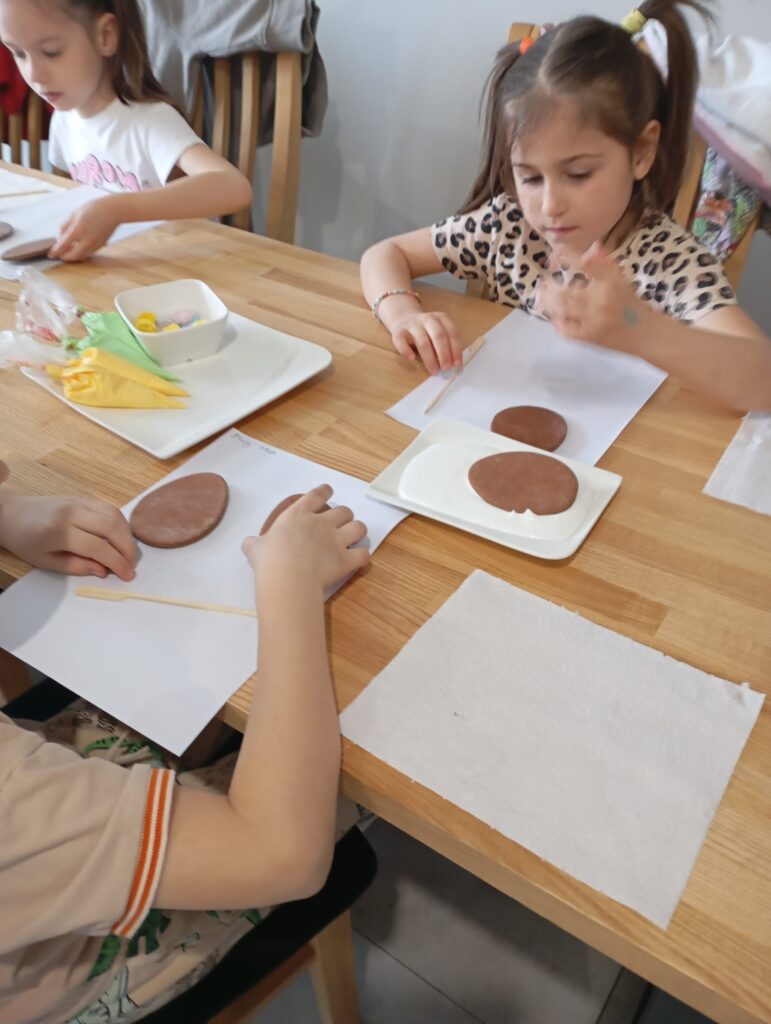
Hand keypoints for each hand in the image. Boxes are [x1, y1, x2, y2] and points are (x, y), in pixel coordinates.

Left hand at [0, 487, 136, 579]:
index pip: (98, 547)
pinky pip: (110, 508)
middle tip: (132, 565)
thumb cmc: (26, 542)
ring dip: (127, 535)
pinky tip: (121, 537)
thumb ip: (77, 567)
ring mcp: (79, 502)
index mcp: (58, 532)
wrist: (12, 514)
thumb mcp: (46, 562)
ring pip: (114, 515)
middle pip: (111, 528)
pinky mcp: (84, 498)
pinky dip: (121, 524)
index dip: (117, 562)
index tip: (128, 576)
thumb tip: (105, 570)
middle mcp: (72, 513)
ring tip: (128, 553)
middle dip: (127, 549)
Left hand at [49, 195, 121, 261]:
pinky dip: (81, 253)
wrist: (113, 211)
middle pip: (73, 256)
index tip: (50, 254)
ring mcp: (95, 244)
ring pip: (81, 256)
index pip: (63, 245)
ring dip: (73, 256)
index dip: (56, 252)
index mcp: (78, 229)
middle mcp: (87, 240)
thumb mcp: (74, 214)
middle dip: (65, 256)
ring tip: (68, 251)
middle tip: (59, 254)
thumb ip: (65, 226)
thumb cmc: (93, 208)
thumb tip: (60, 237)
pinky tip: (78, 248)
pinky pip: (88, 253)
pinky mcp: (101, 246)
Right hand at [242, 485, 368, 591]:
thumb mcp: (255, 548)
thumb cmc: (269, 560)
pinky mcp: (346, 559)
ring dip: (357, 532)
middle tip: (340, 524)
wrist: (288, 577)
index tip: (328, 490)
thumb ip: (255, 543)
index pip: (316, 495)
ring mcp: (337, 540)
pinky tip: (358, 559)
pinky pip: (363, 554)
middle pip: (344, 511)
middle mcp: (321, 523)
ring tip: (354, 538)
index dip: (324, 491)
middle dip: (344, 516)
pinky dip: (362, 556)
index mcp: (298, 515)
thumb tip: (249, 544)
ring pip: (359, 527)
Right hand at [392, 311, 463, 374]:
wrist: (404, 318)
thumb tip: (454, 365)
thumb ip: (447, 345)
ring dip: (429, 358)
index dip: (456, 349)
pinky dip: (406, 351)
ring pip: (422, 341)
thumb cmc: (426, 332)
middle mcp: (427, 319)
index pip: (452, 333)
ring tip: (434, 371)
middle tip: (446, 368)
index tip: (457, 364)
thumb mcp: (439, 333)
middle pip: (438, 336)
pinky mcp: (398, 332)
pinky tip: (412, 359)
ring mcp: (412, 325)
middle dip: (444, 354)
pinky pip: (401, 341)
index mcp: (441, 318)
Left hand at [535, 242, 649, 354]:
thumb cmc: (630, 304)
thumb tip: (593, 245)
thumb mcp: (621, 280)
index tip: (556, 255)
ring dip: (547, 302)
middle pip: (566, 292)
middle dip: (550, 286)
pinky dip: (557, 321)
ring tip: (541, 297)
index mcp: (612, 283)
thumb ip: (604, 264)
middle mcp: (601, 301)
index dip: (567, 257)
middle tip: (543, 282)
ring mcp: (593, 321)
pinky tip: (553, 316)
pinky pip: (566, 329)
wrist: (644, 334)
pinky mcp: (588, 338)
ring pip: (562, 310)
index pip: (586, 265)